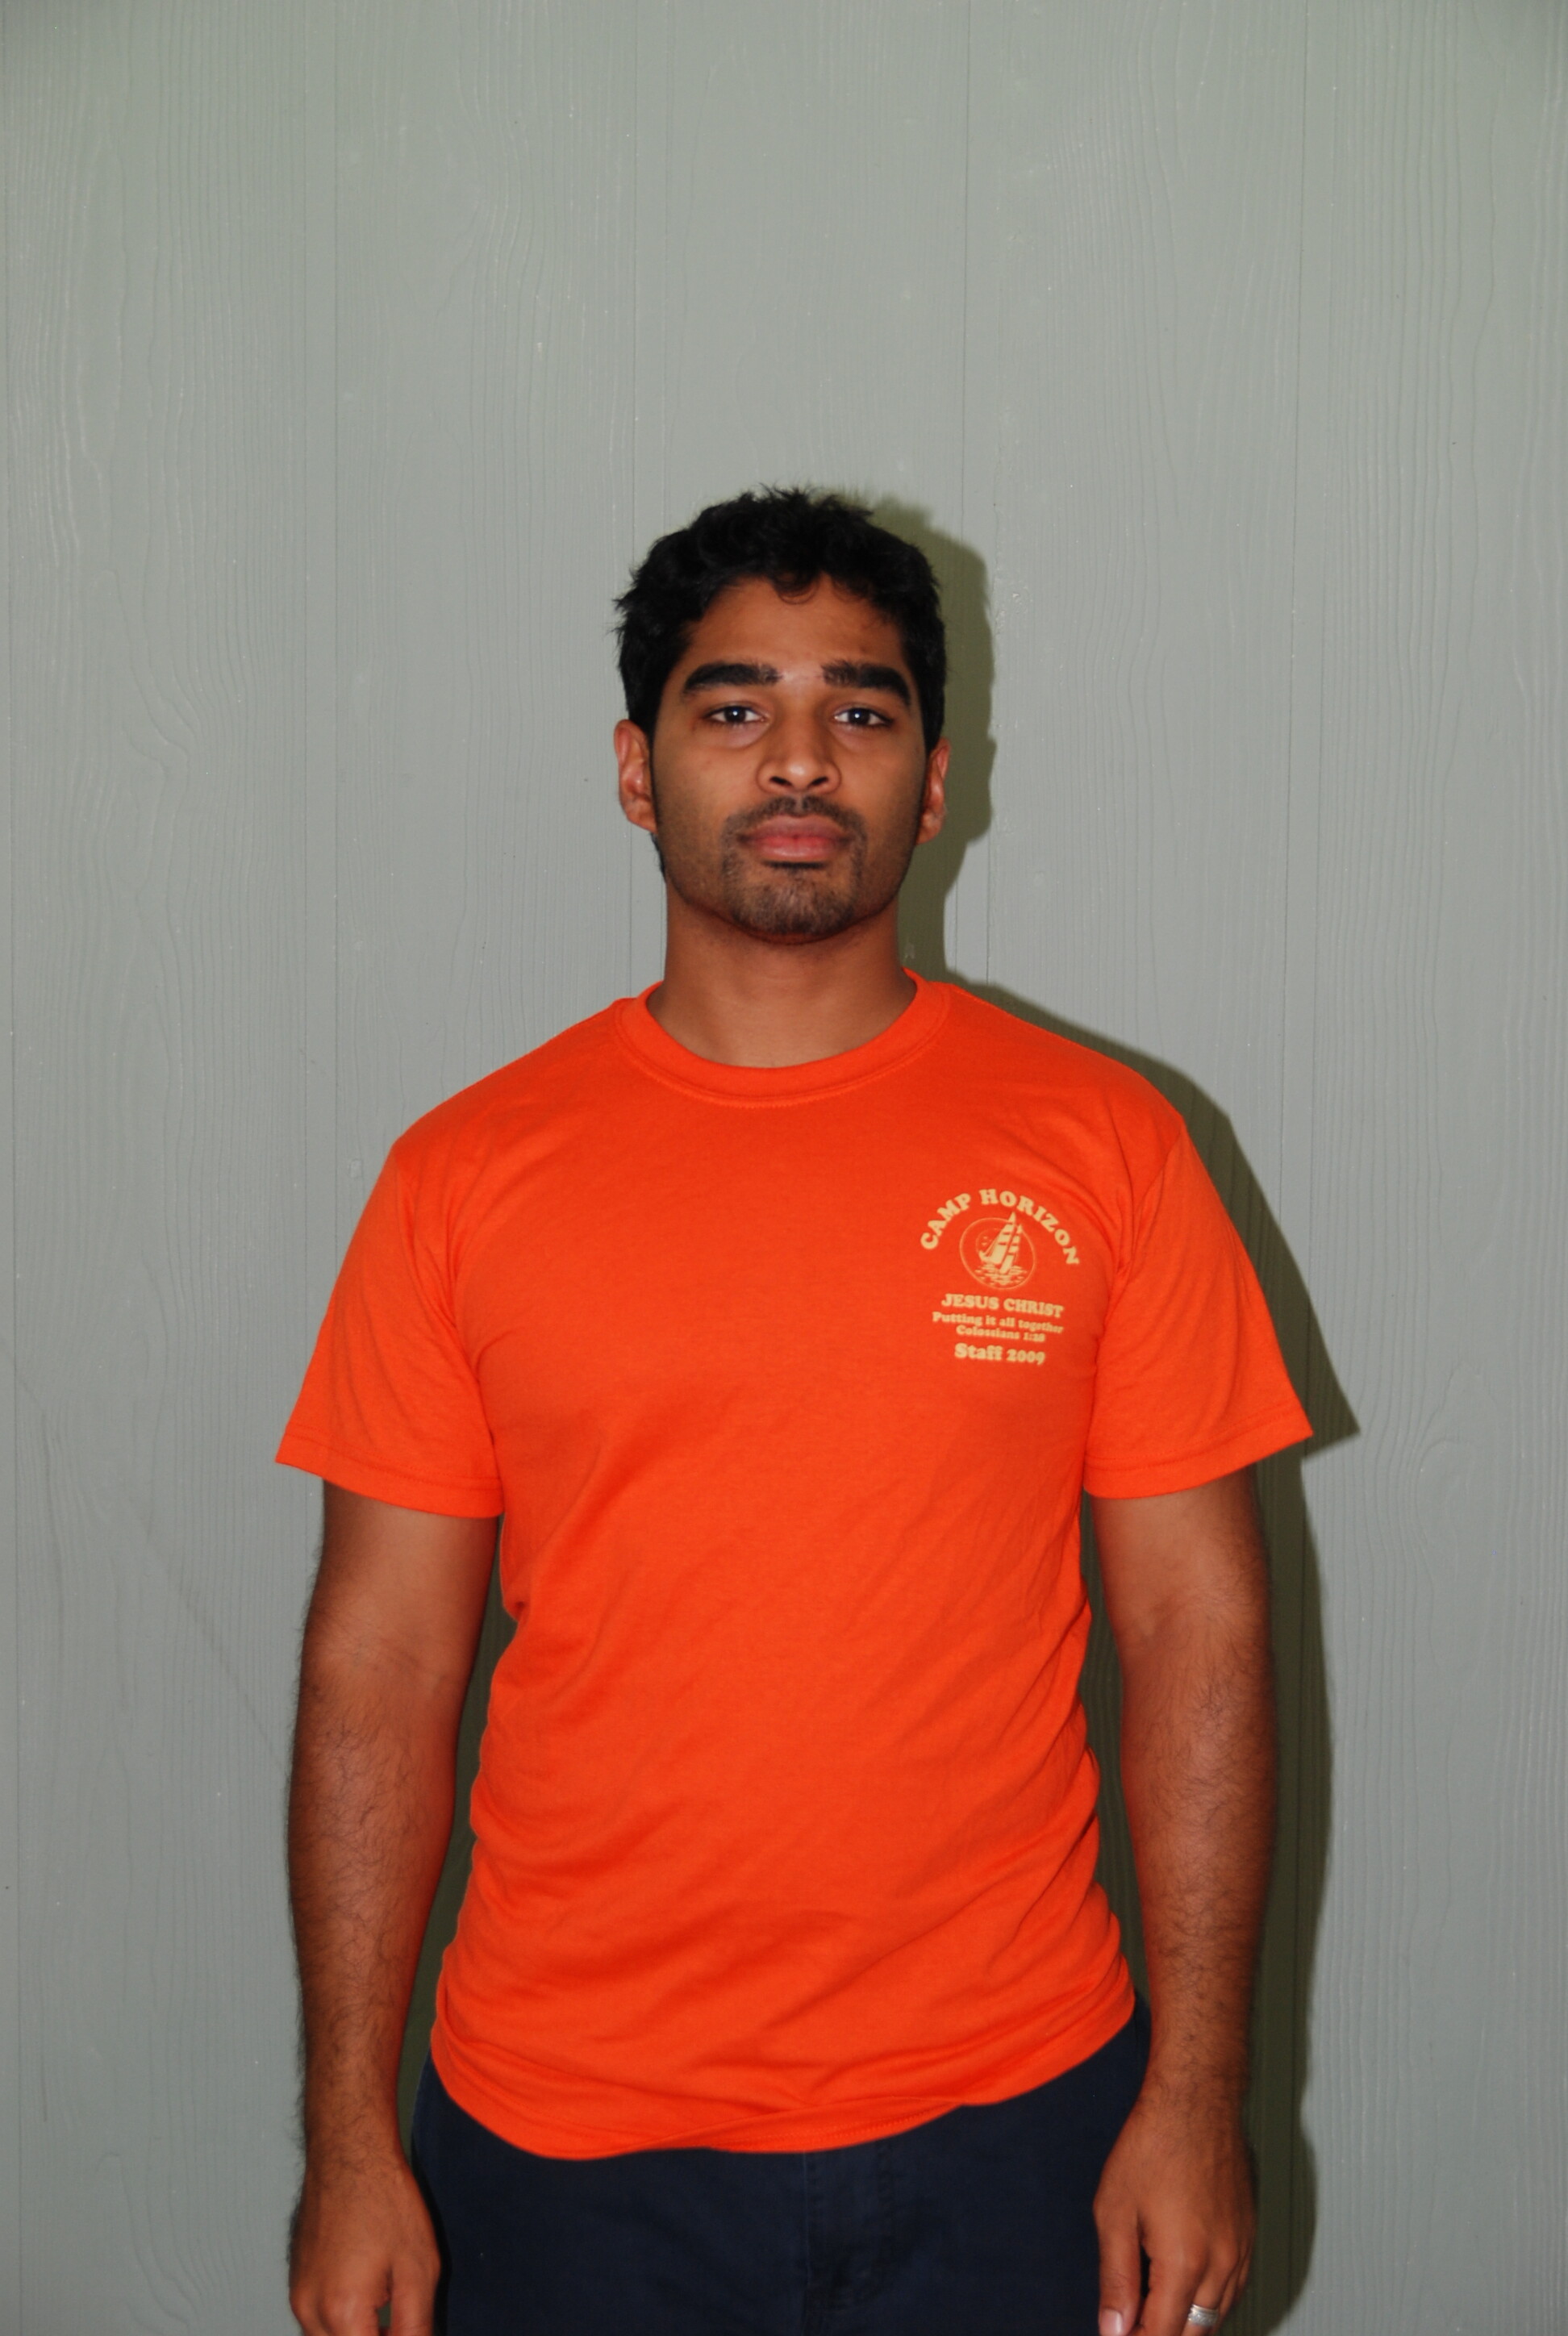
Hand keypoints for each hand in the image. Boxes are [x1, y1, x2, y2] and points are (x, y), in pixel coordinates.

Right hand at [288, 2149, 441, 2335]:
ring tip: (389, 2305)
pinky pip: (318, 2322)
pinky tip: (371, 2294)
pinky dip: (344, 2322)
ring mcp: (298, 2296)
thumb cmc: (385, 2199)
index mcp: (342, 2312)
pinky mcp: (296, 2283)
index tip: (410, 2332)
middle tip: (403, 2325)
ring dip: (358, 2334)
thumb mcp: (418, 2268)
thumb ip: (415, 2325)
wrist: (349, 2153)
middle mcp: (310, 2311)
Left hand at [1092, 2080, 1253, 2334]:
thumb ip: (1116, 2277)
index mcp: (1185, 2262)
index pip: (1162, 2334)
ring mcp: (1241, 2250)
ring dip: (1187, 2323)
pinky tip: (1187, 2292)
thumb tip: (1113, 2329)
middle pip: (1194, 2333)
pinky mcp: (1250, 2236)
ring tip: (1153, 2312)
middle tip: (1131, 2325)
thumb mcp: (1115, 2211)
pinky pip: (1235, 2289)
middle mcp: (1222, 2264)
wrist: (1196, 2100)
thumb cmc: (1153, 2144)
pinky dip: (1211, 2302)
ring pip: (1218, 2315)